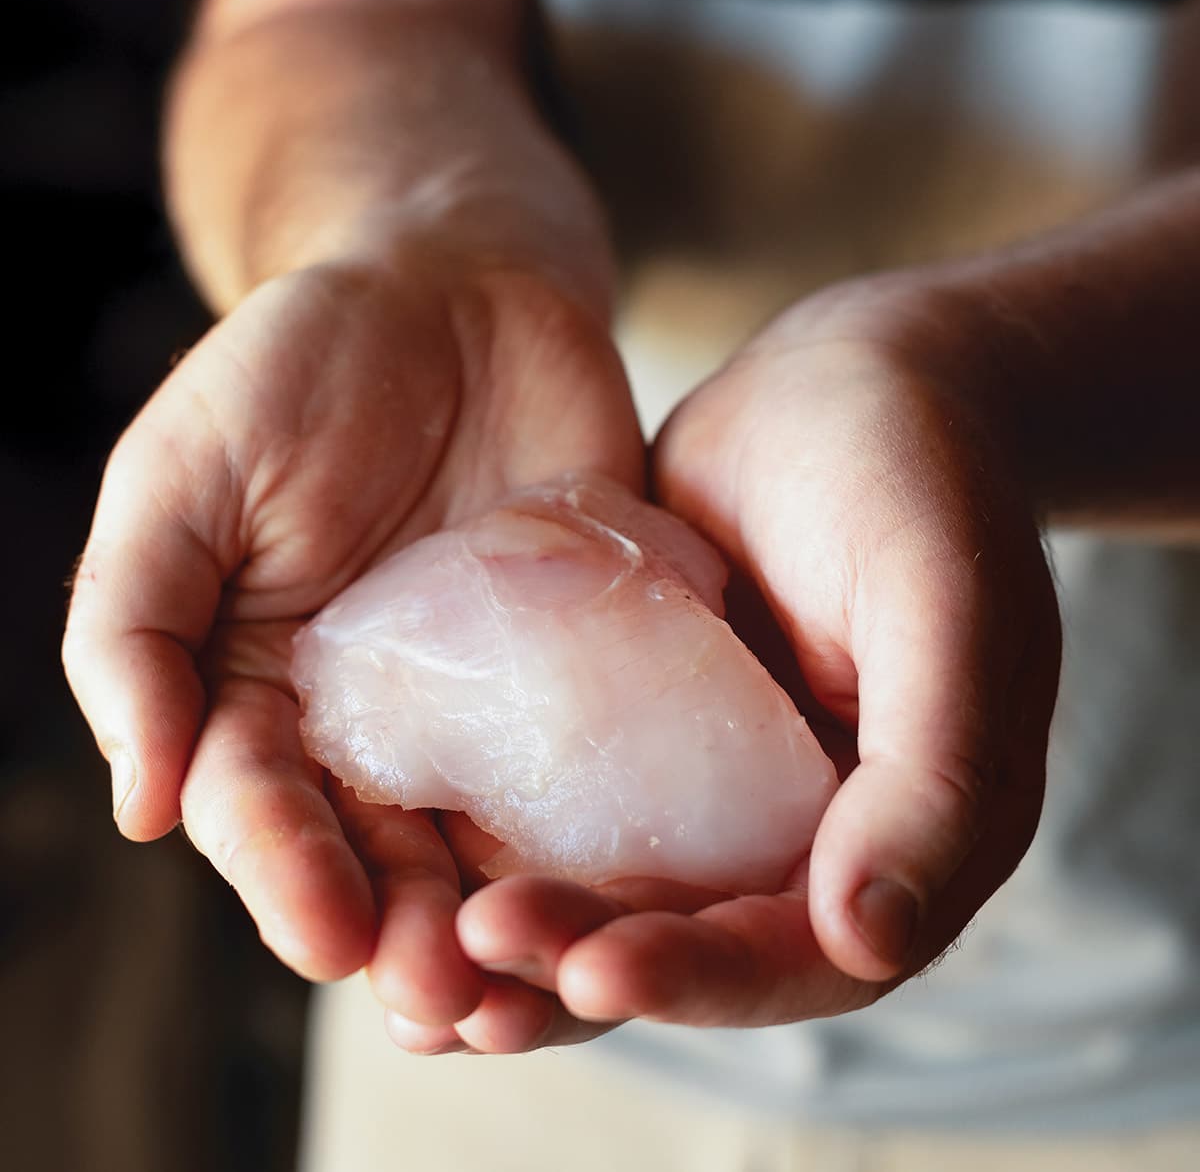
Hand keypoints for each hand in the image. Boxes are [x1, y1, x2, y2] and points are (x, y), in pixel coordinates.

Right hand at [63, 254, 643, 1045]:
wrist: (454, 280)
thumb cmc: (299, 363)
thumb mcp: (183, 472)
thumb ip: (135, 624)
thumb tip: (140, 802)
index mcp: (257, 688)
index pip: (261, 809)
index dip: (287, 876)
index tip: (333, 935)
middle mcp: (373, 716)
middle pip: (383, 852)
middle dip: (410, 932)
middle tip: (452, 1001)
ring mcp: (488, 694)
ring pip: (494, 833)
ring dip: (513, 914)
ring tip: (540, 981)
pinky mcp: (587, 656)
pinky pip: (604, 751)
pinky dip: (617, 821)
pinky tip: (647, 876)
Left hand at [453, 282, 1060, 1029]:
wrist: (854, 380)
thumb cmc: (921, 475)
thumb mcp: (948, 605)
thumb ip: (938, 771)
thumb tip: (870, 938)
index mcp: (908, 840)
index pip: (801, 954)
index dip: (699, 978)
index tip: (589, 972)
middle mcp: (807, 837)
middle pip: (690, 946)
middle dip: (579, 969)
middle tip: (466, 974)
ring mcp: (718, 783)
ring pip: (619, 893)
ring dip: (525, 937)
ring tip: (418, 970)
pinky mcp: (641, 724)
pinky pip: (570, 799)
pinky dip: (500, 837)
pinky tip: (407, 850)